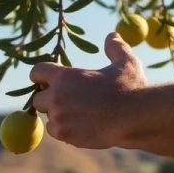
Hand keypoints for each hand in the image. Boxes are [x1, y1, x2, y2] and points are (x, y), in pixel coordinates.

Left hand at [30, 31, 146, 148]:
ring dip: (58, 114)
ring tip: (78, 112)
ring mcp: (60, 118)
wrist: (137, 118)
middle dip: (50, 98)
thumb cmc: (131, 87)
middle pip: (38, 98)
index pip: (37, 72)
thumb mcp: (125, 62)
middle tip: (67, 98)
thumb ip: (115, 47)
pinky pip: (56, 132)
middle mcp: (57, 97)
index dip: (42, 75)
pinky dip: (64, 129)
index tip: (49, 79)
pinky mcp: (66, 136)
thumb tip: (112, 36)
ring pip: (48, 117)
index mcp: (65, 77)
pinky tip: (81, 125)